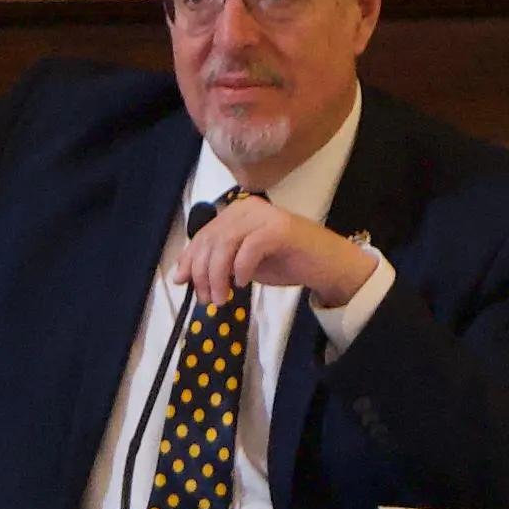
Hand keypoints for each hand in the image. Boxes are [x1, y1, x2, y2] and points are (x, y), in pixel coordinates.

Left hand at [179, 195, 379, 311]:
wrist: (327, 264)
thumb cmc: (285, 262)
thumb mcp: (242, 263)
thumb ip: (218, 262)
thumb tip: (184, 275)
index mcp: (236, 212)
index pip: (203, 234)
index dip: (189, 258)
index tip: (181, 282)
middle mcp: (247, 208)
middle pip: (211, 240)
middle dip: (203, 273)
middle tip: (207, 299)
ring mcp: (265, 216)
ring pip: (226, 244)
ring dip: (218, 276)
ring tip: (221, 299)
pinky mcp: (280, 228)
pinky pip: (249, 248)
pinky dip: (241, 268)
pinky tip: (242, 283)